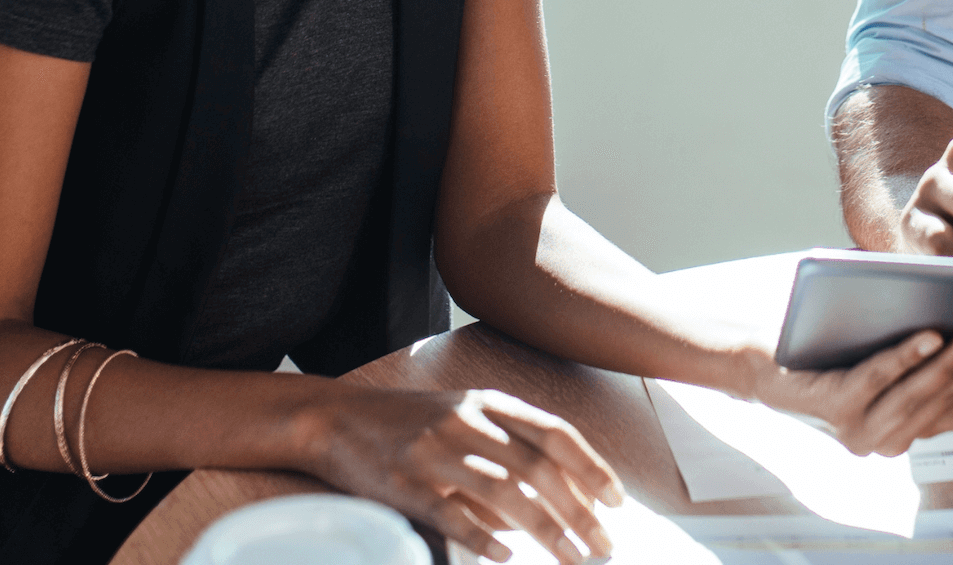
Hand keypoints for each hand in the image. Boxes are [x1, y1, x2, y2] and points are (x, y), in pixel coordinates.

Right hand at [304, 386, 623, 562]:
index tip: (616, 501)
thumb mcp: (464, 415)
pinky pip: (454, 516)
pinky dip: (484, 539)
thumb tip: (558, 498)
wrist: (336, 418)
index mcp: (488, 402)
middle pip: (539, 469)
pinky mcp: (406, 485)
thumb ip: (509, 446)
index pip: (555, 434)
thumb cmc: (411, 421)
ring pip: (506, 495)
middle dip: (580, 511)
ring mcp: (436, 452)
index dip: (592, 468)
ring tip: (574, 559)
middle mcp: (467, 422)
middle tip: (604, 545)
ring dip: (548, 532)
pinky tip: (506, 558)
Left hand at [753, 328, 952, 456]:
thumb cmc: (833, 351)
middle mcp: (894, 439)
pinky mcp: (836, 406)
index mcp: (916, 427)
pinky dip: (906, 356)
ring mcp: (864, 429)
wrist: (763, 365)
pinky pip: (879, 378)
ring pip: (923, 393)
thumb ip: (938, 350)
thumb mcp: (896, 354)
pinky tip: (928, 333)